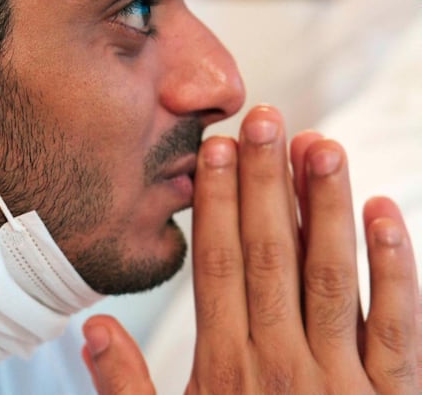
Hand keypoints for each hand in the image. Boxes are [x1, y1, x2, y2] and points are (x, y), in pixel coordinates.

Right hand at [81, 105, 419, 393]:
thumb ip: (126, 388)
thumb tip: (93, 327)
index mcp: (227, 371)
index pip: (218, 265)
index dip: (217, 203)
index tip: (217, 148)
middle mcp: (282, 363)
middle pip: (270, 255)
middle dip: (265, 183)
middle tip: (266, 117)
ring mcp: (343, 379)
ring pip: (331, 275)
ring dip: (324, 207)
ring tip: (319, 144)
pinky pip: (397, 324)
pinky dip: (394, 267)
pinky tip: (383, 211)